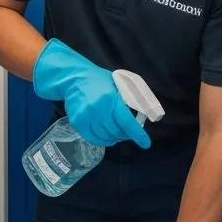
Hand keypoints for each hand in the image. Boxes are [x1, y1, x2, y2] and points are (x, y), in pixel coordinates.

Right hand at [33, 39, 149, 148]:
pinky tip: (105, 138)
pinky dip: (101, 141)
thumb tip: (147, 112)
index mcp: (111, 98)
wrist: (74, 78)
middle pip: (116, 131)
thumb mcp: (118, 84)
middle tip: (127, 133)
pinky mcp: (77, 122)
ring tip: (116, 135)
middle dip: (125, 135)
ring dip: (113, 139)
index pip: (126, 121)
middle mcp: (98, 108)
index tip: (145, 143)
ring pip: (104, 137)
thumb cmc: (100, 81)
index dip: (137, 134)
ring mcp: (86, 116)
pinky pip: (92, 138)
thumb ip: (130, 98)